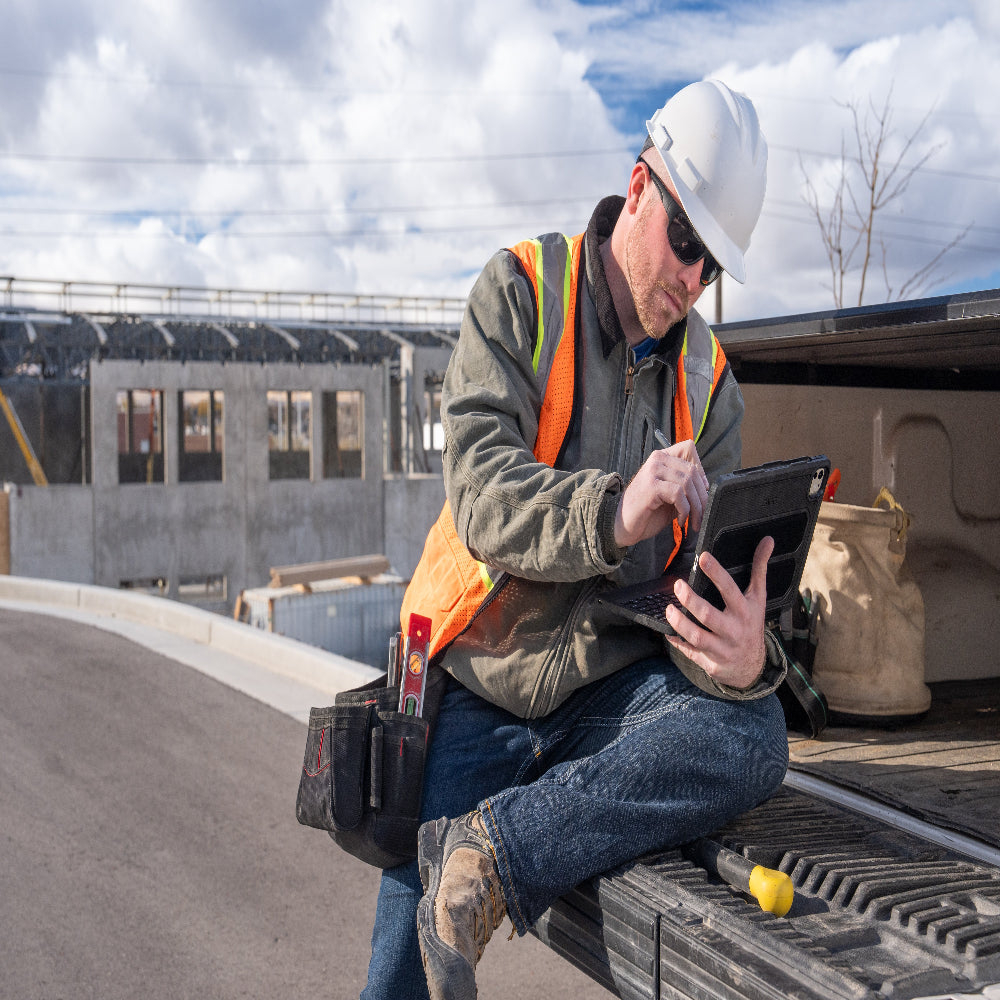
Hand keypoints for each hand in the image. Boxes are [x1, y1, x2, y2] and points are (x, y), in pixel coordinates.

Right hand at [614, 439, 708, 548]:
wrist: (624, 526)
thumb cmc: (647, 512)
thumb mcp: (671, 495)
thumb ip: (685, 485)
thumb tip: (706, 486)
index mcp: (661, 457)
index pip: (689, 448)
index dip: (700, 470)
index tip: (700, 492)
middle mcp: (656, 459)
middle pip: (692, 469)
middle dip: (702, 496)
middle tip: (701, 514)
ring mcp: (652, 471)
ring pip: (687, 483)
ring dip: (695, 506)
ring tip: (692, 520)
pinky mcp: (651, 486)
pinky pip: (678, 493)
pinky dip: (684, 510)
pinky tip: (680, 520)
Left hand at [665, 535, 772, 689]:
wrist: (752, 665)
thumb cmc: (751, 623)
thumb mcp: (758, 597)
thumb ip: (759, 568)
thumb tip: (767, 540)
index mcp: (745, 611)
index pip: (730, 590)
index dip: (717, 573)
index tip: (703, 557)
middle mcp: (733, 630)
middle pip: (709, 615)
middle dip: (691, 600)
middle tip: (677, 585)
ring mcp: (721, 648)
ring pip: (697, 637)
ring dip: (679, 623)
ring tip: (668, 608)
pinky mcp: (709, 662)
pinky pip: (689, 652)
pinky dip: (676, 642)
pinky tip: (666, 632)